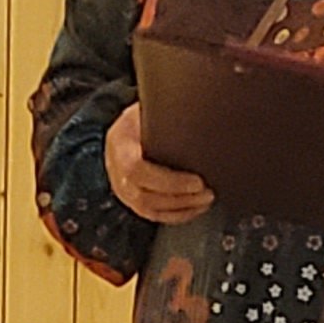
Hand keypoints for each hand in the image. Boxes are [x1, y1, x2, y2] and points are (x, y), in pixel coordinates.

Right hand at [106, 104, 213, 225]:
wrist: (125, 128)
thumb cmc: (142, 116)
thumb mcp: (148, 107)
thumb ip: (167, 113)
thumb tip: (202, 109)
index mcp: (119, 143)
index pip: (136, 169)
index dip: (169, 181)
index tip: (197, 180)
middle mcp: (115, 170)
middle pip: (143, 195)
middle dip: (180, 197)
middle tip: (208, 191)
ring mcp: (122, 188)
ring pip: (149, 209)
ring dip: (182, 208)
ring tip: (207, 199)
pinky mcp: (132, 200)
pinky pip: (153, 215)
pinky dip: (177, 215)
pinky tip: (196, 208)